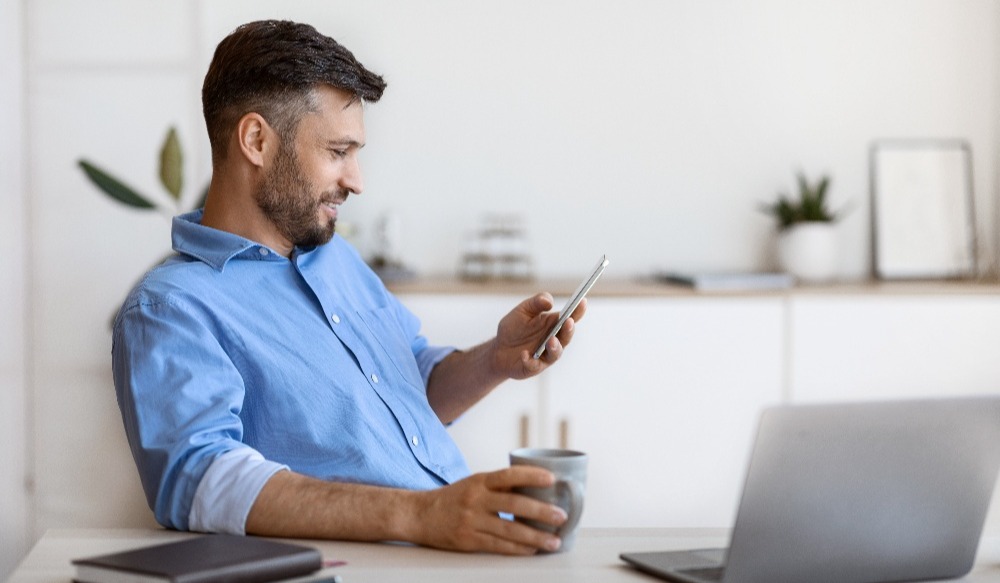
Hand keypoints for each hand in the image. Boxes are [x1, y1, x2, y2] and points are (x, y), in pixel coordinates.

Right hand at [408, 466, 567, 554]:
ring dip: (535, 537)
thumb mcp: (474, 483)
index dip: (531, 476)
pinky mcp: (468, 540)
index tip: (552, 479)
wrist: (420, 514)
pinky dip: (518, 549)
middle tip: (561, 516)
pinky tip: (532, 550)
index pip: (509, 475)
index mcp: (479, 481)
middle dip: (541, 511)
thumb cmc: (454, 498)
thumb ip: (499, 486)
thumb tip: (536, 489)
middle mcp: (476, 499)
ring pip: (509, 530)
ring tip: (554, 541)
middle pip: (514, 504)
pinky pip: (498, 546)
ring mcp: (471, 521)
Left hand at [491, 293, 586, 379]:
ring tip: (551, 340)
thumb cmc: (514, 328)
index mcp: (553, 324)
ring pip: (556, 353)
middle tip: (568, 321)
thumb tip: (549, 301)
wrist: (499, 349)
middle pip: (566, 336)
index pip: (570, 317)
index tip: (583, 301)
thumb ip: (536, 303)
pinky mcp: (534, 367)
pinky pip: (534, 365)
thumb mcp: (522, 310)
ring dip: (555, 347)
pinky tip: (524, 354)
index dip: (578, 310)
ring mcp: (546, 354)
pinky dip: (530, 360)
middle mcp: (553, 339)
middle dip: (569, 330)